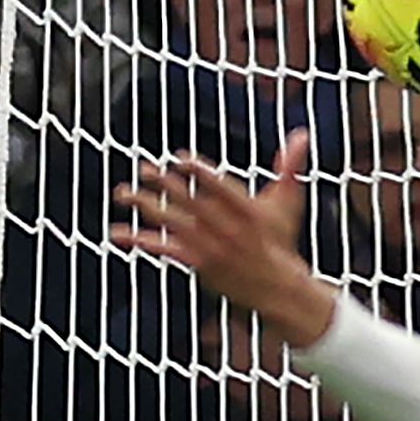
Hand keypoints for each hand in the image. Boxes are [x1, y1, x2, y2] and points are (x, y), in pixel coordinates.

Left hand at [114, 129, 336, 348]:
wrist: (276, 287)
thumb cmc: (279, 241)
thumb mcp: (287, 202)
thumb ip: (289, 166)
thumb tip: (302, 133)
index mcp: (248, 209)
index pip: (218, 185)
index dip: (198, 171)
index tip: (179, 160)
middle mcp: (227, 227)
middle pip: (190, 201)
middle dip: (164, 183)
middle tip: (143, 168)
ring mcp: (210, 246)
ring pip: (172, 222)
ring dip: (144, 206)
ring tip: (122, 193)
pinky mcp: (197, 263)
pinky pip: (164, 249)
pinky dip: (139, 241)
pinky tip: (117, 233)